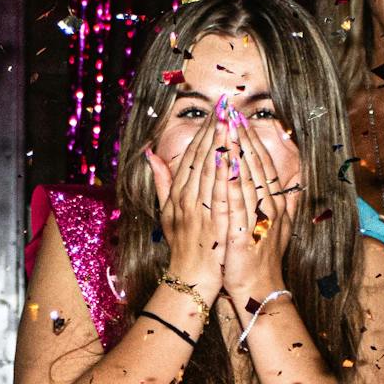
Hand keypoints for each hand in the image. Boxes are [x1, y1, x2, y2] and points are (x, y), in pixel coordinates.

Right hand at [145, 112, 232, 299]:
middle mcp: (186, 198)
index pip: (189, 155)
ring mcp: (200, 210)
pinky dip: (225, 173)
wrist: (192, 278)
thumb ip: (161, 182)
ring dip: (220, 143)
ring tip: (230, 120)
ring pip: (209, 169)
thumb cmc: (183, 246)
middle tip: (224, 106)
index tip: (214, 113)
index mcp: (177, 194)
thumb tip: (150, 154)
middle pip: (200, 157)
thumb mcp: (166, 213)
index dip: (202, 132)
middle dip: (213, 129)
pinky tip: (233, 154)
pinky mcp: (213, 222)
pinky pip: (220, 192)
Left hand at [221, 106, 294, 305]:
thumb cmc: (264, 259)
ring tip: (225, 127)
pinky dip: (229, 180)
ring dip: (235, 150)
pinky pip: (235, 201)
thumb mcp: (282, 227)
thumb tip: (299, 179)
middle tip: (230, 111)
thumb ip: (291, 201)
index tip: (240, 118)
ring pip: (246, 177)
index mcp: (276, 204)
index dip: (252, 140)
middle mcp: (270, 207)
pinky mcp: (243, 233)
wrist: (260, 290)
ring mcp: (258, 219)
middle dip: (242, 136)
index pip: (263, 165)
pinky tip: (220, 162)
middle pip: (255, 165)